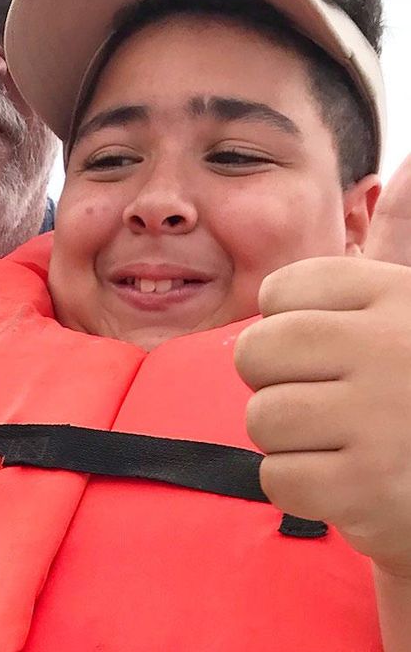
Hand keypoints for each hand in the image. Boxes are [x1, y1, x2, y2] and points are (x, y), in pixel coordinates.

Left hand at [235, 157, 410, 580]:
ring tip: (339, 443)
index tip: (324, 354)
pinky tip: (344, 481)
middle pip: (256, 352)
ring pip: (262, 418)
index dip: (285, 328)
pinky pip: (276, 477)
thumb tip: (408, 164)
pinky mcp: (362, 487)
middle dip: (274, 384)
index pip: (283, 291)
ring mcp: (375, 419)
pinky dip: (302, 488)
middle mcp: (389, 347)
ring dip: (289, 440)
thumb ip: (399, 240)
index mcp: (396, 297)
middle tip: (319, 404)